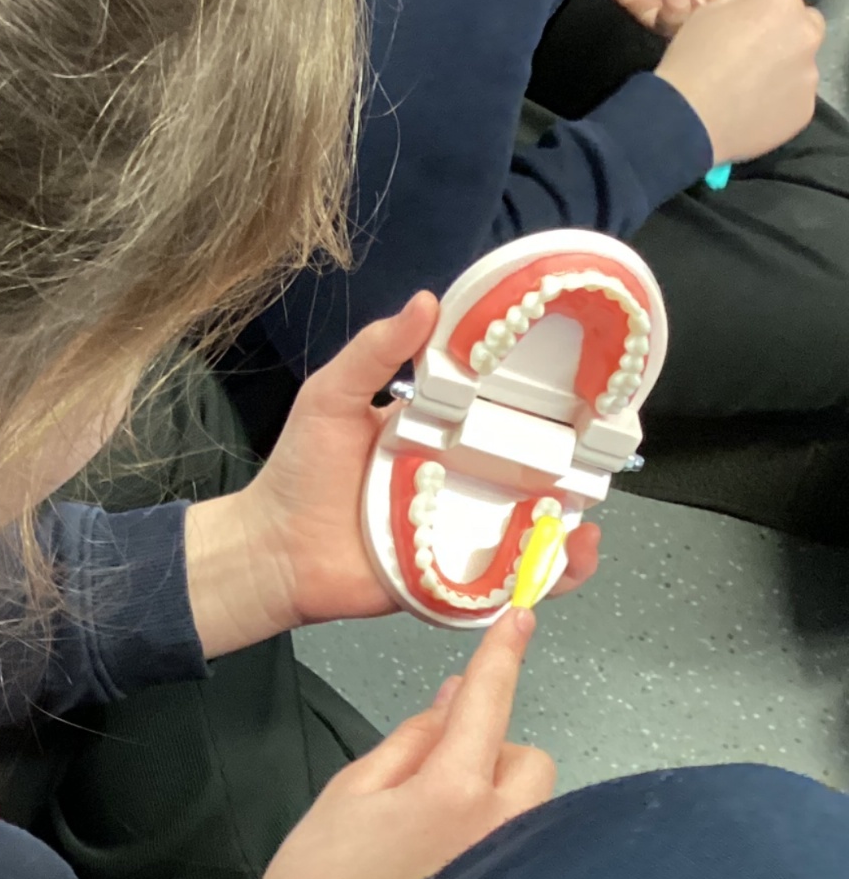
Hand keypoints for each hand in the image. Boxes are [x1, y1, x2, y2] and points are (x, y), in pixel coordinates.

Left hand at [184, 293, 598, 657]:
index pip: (505, 410)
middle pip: (536, 470)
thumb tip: (426, 302)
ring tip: (588, 516)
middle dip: (577, 464)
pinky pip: (514, 576)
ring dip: (573, 521)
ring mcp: (465, 527)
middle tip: (604, 454)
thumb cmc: (300, 473)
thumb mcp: (331, 398)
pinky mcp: (460, 575)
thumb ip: (375, 353)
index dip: (546, 400)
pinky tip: (566, 554)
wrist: (275, 551)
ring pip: (537, 525)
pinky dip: (549, 572)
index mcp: (442, 431)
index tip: (588, 383)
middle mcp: (462, 477)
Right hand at [212, 609, 553, 878]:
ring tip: (439, 829)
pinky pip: (524, 847)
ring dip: (499, 796)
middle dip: (492, 750)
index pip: (489, 703)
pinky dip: (498, 837)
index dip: (504, 655)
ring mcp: (512, 872)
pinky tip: (449, 865)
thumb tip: (452, 700)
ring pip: (531, 804)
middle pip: (528, 757)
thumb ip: (408, 741)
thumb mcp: (348, 793)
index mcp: (452, 789)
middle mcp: (500, 829)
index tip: (521, 616)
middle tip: (435, 775)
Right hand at [655, 0, 824, 165]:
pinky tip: (751, 107)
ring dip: (782, 64)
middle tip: (752, 47)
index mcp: (780, 1)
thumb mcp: (705, 13)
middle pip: (805, 18)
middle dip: (785, 26)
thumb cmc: (689, 62)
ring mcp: (809, 73)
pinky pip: (796, 94)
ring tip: (747, 86)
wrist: (685, 123)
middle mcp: (805, 32)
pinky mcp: (805, 107)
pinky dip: (779, 97)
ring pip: (801, 59)